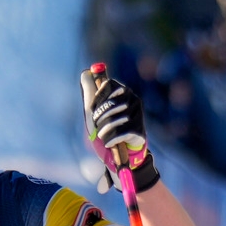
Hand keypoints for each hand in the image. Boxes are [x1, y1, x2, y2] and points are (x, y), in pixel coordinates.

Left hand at [81, 69, 159, 194]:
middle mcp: (132, 99)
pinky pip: (120, 132)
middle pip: (109, 104)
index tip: (93, 109)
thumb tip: (85, 73)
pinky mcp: (139, 129)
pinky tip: (109, 143)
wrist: (121, 152)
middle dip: (98, 118)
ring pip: (114, 119)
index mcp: (122, 91)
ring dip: (103, 131)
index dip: (97, 97)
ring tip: (102, 136)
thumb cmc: (106, 127)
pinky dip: (110, 140)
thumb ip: (90, 91)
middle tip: (97, 126)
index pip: (109, 84)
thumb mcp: (94, 109)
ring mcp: (137, 114)